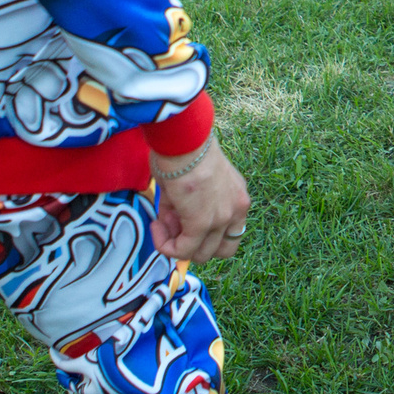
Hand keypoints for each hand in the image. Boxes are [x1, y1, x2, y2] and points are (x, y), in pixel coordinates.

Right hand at [149, 140, 247, 262]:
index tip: (183, 221)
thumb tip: (169, 228)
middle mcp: (237, 209)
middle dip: (193, 244)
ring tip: (161, 222)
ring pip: (201, 254)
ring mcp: (222, 218)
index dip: (205, 236)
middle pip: (220, 250)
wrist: (183, 138)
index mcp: (237, 196)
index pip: (229, 233)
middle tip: (171, 224)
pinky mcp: (202, 223)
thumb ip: (183, 210)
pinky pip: (183, 250)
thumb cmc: (184, 150)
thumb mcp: (192, 184)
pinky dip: (166, 245)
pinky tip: (156, 226)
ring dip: (177, 245)